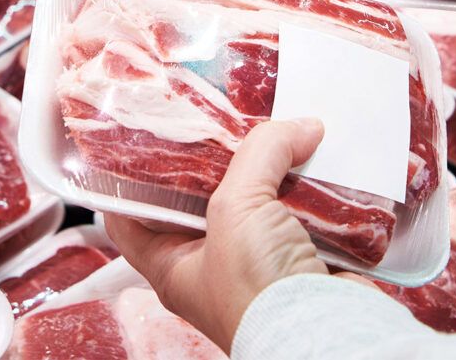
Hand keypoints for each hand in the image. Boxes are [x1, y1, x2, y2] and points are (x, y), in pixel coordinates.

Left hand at [104, 119, 327, 352]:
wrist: (325, 335)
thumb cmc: (259, 295)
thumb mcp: (236, 210)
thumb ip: (257, 155)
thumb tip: (298, 127)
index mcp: (174, 264)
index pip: (131, 215)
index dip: (129, 177)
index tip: (138, 138)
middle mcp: (214, 263)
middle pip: (205, 197)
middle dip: (221, 158)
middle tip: (228, 121)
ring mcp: (261, 260)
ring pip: (262, 200)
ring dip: (277, 169)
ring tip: (285, 132)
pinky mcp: (304, 257)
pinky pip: (306, 213)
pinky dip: (316, 190)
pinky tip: (322, 161)